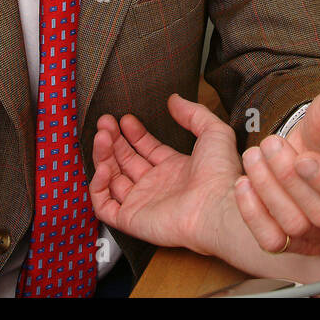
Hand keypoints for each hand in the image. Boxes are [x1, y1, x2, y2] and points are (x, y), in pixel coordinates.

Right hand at [89, 94, 241, 256]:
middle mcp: (157, 186)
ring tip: (102, 135)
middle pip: (126, 161)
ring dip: (103, 157)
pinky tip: (104, 166)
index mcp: (176, 169)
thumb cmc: (220, 175)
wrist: (217, 207)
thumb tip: (175, 100)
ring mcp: (143, 203)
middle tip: (105, 122)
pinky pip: (105, 206)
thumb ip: (194, 113)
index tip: (124, 118)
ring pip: (112, 180)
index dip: (134, 134)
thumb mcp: (214, 132)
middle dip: (114, 140)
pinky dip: (99, 187)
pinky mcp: (132, 220)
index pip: (147, 150)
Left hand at [237, 87, 319, 254]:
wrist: (319, 136)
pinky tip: (245, 184)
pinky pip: (274, 241)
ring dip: (267, 190)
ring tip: (255, 154)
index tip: (303, 159)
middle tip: (271, 144)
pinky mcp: (300, 236)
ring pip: (296, 227)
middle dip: (289, 178)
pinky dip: (253, 215)